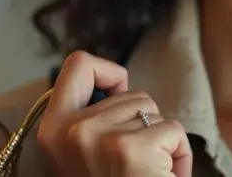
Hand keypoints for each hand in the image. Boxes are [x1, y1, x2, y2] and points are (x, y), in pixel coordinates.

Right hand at [37, 50, 192, 176]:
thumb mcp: (83, 153)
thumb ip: (90, 119)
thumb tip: (112, 85)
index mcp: (52, 131)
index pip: (77, 65)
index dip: (106, 72)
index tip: (117, 93)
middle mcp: (71, 132)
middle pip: (130, 92)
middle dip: (143, 122)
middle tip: (133, 162)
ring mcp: (101, 139)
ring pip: (154, 110)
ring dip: (161, 140)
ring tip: (146, 172)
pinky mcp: (133, 149)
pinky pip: (173, 130)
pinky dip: (179, 155)